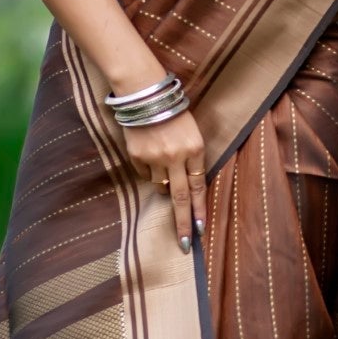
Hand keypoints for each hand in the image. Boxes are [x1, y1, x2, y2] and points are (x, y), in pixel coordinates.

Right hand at [118, 105, 207, 250]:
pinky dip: (149, 170)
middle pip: (180, 198)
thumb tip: (185, 189)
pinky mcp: (137, 155)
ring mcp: (155, 157)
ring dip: (163, 184)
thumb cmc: (173, 112)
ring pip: (160, 185)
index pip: (199, 188)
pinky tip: (149, 154)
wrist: (145, 93)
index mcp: (194, 149)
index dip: (199, 210)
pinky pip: (145, 173)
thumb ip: (191, 159)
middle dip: (182, 223)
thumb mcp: (191, 133)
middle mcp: (175, 156)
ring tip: (162, 162)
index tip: (200, 229)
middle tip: (185, 244)